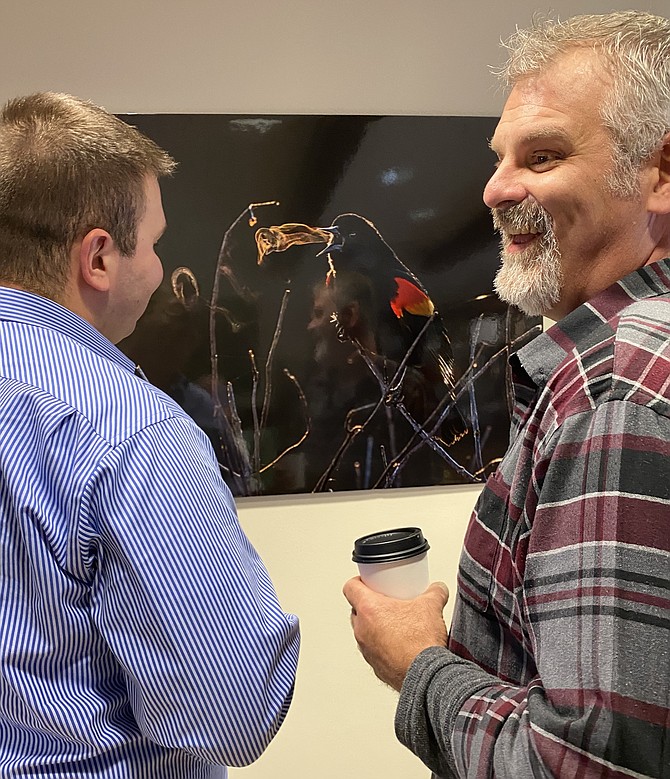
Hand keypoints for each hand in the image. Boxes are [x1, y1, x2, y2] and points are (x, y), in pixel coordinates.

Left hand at [343, 577, 448, 691]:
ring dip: (374, 627)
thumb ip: (434, 592)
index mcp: (369, 609)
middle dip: (368, 605)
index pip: (350, 588)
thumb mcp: (431, 606)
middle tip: (385, 602)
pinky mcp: (375, 666)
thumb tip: (437, 589)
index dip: (357, 581)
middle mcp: (362, 630)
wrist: (426, 675)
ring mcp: (367, 650)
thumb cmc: (420, 643)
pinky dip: (382, 646)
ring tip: (394, 624)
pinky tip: (400, 644)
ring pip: (363, 632)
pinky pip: (373, 651)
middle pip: (355, 610)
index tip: (366, 581)